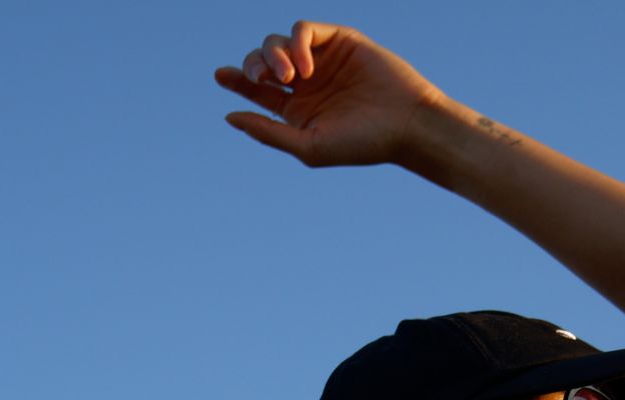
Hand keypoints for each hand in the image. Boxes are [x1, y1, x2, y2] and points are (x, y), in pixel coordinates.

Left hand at [214, 20, 445, 169]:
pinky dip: (297, 43)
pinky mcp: (338, 39)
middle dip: (253, 66)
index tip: (220, 75)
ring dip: (273, 55)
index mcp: (295, 109)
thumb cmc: (359, 143)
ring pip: (278, 42)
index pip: (258, 91)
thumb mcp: (307, 145)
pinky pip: (304, 29)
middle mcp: (305, 82)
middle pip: (262, 62)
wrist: (404, 123)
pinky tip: (305, 67)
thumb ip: (268, 132)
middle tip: (261, 79)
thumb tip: (229, 117)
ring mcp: (321, 59)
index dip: (236, 80)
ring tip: (288, 75)